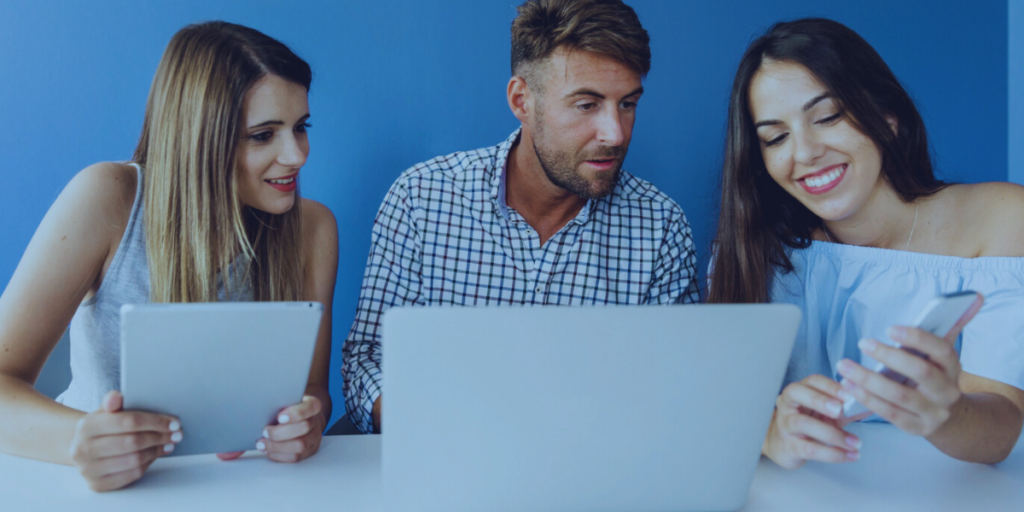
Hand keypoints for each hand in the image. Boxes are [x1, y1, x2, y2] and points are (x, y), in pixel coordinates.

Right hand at [69, 391, 181, 491]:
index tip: (173, 422)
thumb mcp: (105, 411)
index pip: (128, 422)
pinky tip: (154, 455)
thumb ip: (113, 402)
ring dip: (156, 451)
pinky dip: (148, 464)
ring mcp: (88, 470)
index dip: (155, 422)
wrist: (84, 448)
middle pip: (133, 442)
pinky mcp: (98, 484)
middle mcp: (83, 449)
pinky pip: (131, 475)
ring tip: (168, 443)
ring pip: (134, 460)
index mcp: (86, 426)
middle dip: (159, 437)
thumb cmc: (101, 427)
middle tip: (176, 434)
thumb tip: (116, 396)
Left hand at [256, 395, 324, 462]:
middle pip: (304, 428)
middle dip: (281, 432)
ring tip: (261, 444)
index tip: (280, 417)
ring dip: (277, 446)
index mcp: (312, 405)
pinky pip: (294, 457)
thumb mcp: (285, 401)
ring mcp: (314, 438)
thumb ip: (279, 402)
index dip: (296, 413)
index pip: (311, 407)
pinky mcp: (308, 452)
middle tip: (265, 431)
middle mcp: (315, 422)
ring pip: (300, 446)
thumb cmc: (287, 410)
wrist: (299, 421)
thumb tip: (261, 408)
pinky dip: (278, 455)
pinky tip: (268, 450)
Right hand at [763, 375, 865, 468]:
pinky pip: (809, 449)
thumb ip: (847, 409)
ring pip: (803, 423)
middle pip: (797, 394)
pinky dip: (832, 453)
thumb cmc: (807, 424)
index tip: (849, 393)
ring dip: (832, 433)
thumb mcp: (827, 413)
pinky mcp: (788, 446)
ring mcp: (785, 425)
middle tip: (840, 410)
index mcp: (800, 391)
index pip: (812, 381)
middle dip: (820, 400)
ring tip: (855, 442)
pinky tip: (849, 455)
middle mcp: (788, 404)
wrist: (783, 445)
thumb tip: (872, 406)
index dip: (830, 386)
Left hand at [835, 295, 982, 436]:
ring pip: (900, 396)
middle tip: (862, 342)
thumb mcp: (940, 357)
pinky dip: (867, 400)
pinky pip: (890, 414)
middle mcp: (947, 391)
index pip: (941, 350)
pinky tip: (848, 388)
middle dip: (889, 356)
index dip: (918, 338)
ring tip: (845, 366)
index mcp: (953, 368)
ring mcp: (934, 412)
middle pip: (920, 373)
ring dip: (869, 381)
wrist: (951, 418)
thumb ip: (944, 330)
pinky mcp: (918, 428)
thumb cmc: (935, 377)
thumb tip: (973, 297)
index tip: (890, 328)